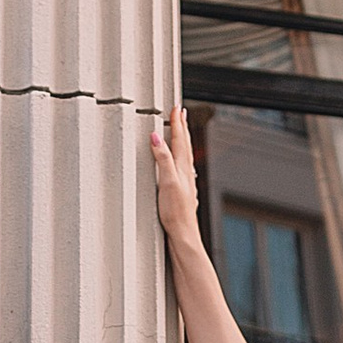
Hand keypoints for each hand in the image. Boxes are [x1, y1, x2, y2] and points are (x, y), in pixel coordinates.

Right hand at [150, 105, 201, 248]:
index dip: (177, 123)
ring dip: (183, 140)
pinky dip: (181, 157)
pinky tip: (181, 163)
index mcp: (182, 168)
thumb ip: (162, 158)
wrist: (184, 234)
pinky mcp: (183, 192)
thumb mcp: (166, 182)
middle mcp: (186, 173)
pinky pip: (183, 167)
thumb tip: (156, 137)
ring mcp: (186, 182)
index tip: (176, 108)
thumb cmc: (176, 212)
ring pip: (185, 155)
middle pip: (185, 145)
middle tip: (181, 113)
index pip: (179, 140)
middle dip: (182, 127)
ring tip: (181, 131)